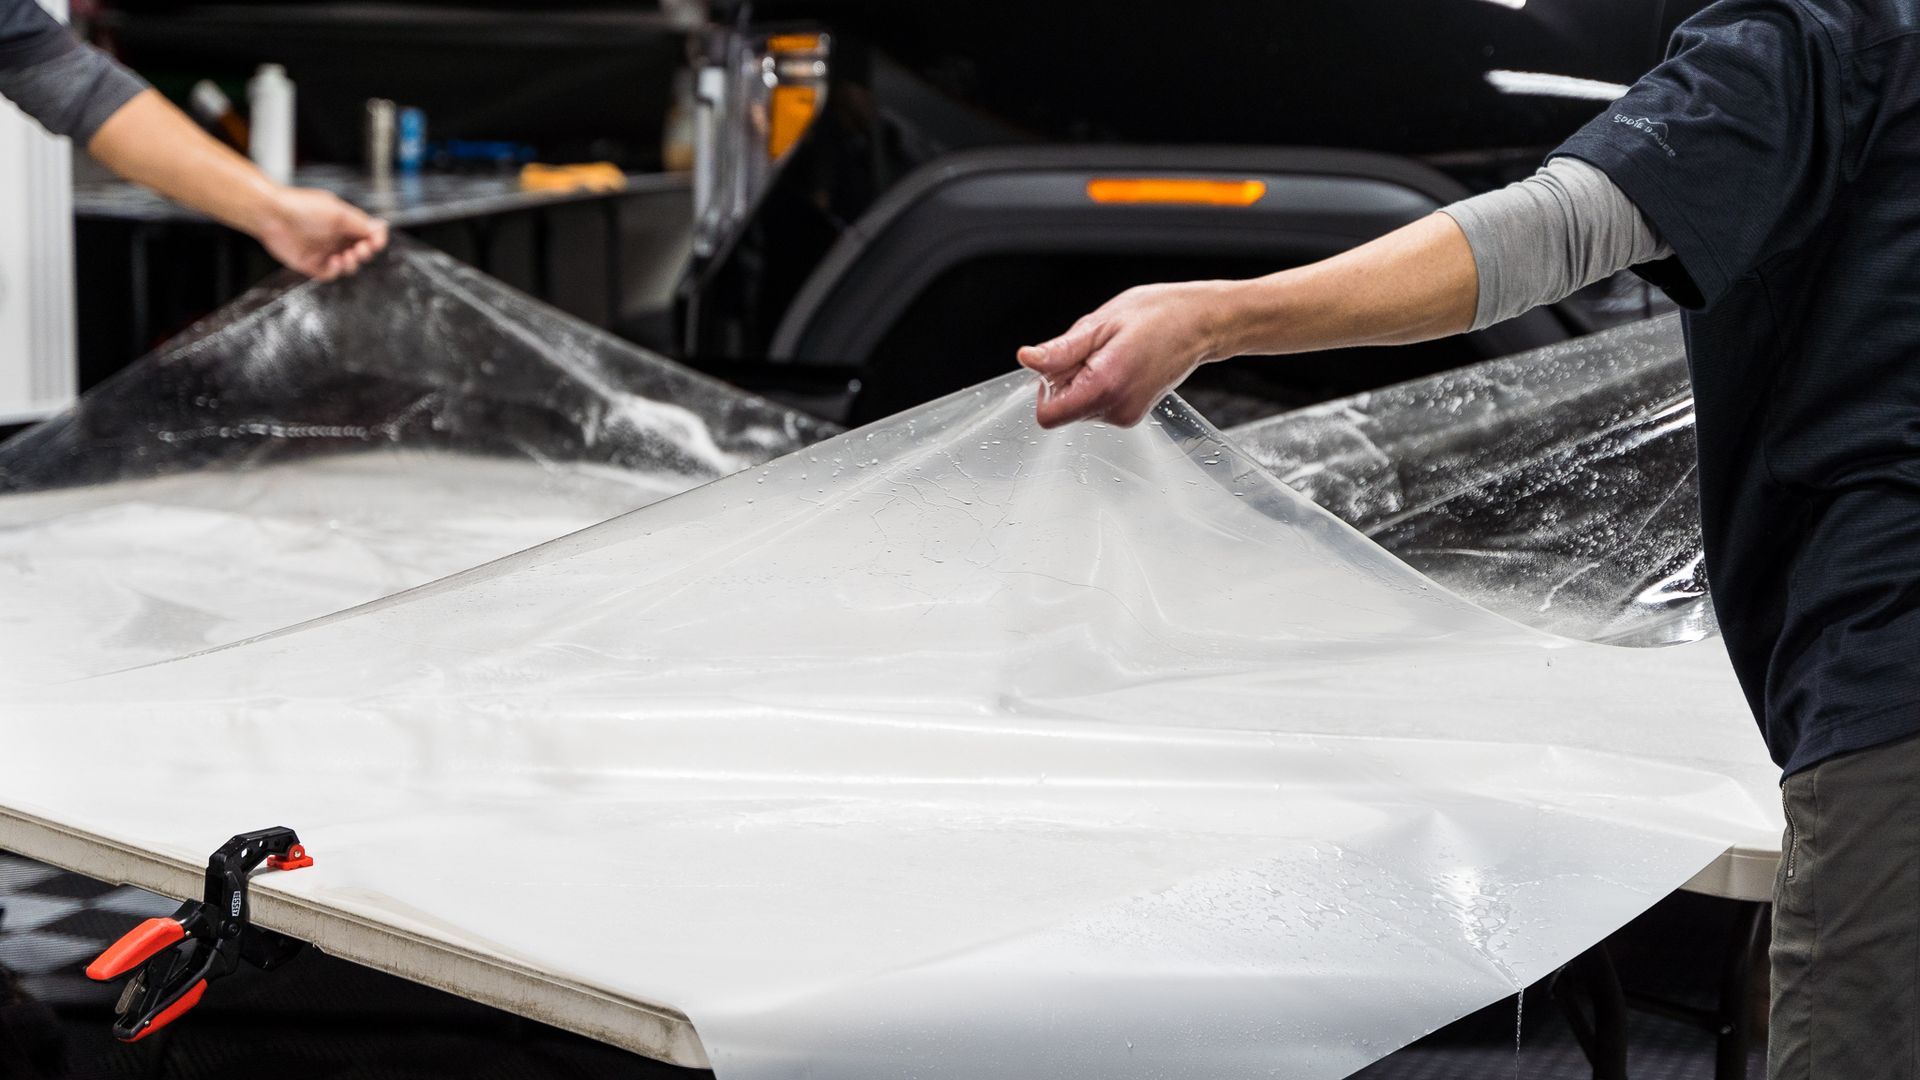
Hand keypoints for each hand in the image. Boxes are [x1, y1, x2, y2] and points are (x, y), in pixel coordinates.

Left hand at [254, 187, 388, 280]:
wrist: (272, 215)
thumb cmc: (301, 207)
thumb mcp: (338, 213)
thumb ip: (360, 223)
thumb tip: (381, 227)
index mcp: (345, 223)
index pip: (370, 234)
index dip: (376, 240)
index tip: (375, 242)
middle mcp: (336, 237)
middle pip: (362, 252)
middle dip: (365, 253)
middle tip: (360, 250)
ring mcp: (325, 251)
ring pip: (349, 266)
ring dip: (351, 263)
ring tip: (344, 256)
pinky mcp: (312, 264)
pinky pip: (330, 274)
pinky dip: (335, 271)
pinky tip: (332, 262)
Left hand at [1016, 281, 1238, 427]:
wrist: (1199, 322)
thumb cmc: (1157, 315)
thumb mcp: (1100, 323)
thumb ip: (1060, 350)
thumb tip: (1028, 359)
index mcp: (1105, 386)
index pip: (1048, 415)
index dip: (1046, 387)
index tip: (1063, 363)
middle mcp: (1116, 409)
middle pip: (1063, 411)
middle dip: (1067, 380)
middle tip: (1096, 350)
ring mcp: (1126, 415)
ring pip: (1079, 408)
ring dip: (1084, 381)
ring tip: (1113, 353)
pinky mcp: (1132, 415)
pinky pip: (1098, 406)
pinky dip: (1100, 386)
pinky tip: (1121, 363)